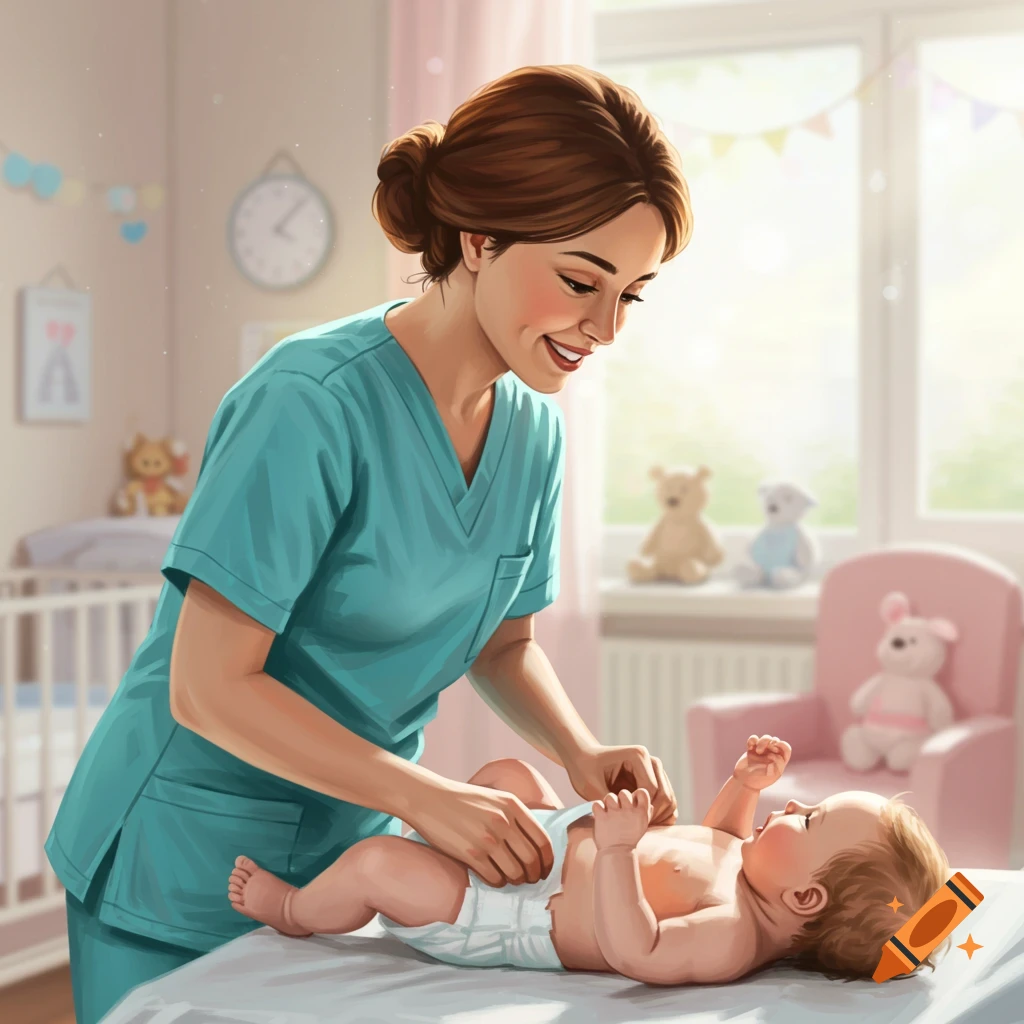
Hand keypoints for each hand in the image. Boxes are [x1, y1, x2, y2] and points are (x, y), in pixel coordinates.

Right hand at [403, 779, 553, 887]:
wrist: (430, 799)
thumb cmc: (463, 800)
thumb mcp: (496, 798)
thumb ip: (515, 815)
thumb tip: (534, 843)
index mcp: (513, 806)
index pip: (542, 840)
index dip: (548, 860)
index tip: (545, 869)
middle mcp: (503, 822)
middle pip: (531, 860)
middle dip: (534, 875)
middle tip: (530, 880)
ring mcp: (487, 839)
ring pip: (515, 872)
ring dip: (516, 881)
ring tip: (512, 880)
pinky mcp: (471, 854)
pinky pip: (494, 878)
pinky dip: (498, 883)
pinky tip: (495, 879)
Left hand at [566, 744, 677, 825]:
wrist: (582, 757)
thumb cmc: (584, 770)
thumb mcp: (592, 787)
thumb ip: (609, 803)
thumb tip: (624, 820)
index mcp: (638, 757)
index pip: (652, 791)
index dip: (643, 812)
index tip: (630, 824)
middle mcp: (649, 759)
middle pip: (664, 794)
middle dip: (654, 815)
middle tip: (640, 829)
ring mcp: (652, 767)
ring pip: (668, 796)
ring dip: (659, 814)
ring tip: (643, 827)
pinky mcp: (651, 775)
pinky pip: (663, 796)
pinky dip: (658, 811)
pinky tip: (646, 821)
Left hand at [592, 789, 652, 849]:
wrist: (617, 854)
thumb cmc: (630, 840)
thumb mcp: (642, 827)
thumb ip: (646, 814)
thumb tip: (649, 804)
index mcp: (641, 813)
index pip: (643, 792)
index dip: (636, 794)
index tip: (632, 801)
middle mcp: (629, 811)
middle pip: (624, 792)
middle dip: (620, 799)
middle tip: (617, 808)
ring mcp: (615, 814)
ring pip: (610, 796)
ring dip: (608, 803)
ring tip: (608, 812)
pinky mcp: (602, 817)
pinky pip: (597, 803)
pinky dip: (597, 807)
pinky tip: (600, 814)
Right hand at [732, 735, 790, 791]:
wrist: (744, 782)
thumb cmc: (759, 780)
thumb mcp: (772, 775)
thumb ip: (777, 764)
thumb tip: (774, 754)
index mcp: (779, 761)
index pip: (786, 748)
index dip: (783, 745)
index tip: (776, 747)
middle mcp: (772, 754)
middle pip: (776, 740)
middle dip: (771, 743)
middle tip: (765, 751)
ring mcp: (762, 751)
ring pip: (766, 738)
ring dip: (763, 741)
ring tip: (758, 751)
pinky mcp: (752, 749)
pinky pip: (753, 738)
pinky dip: (752, 740)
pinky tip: (749, 747)